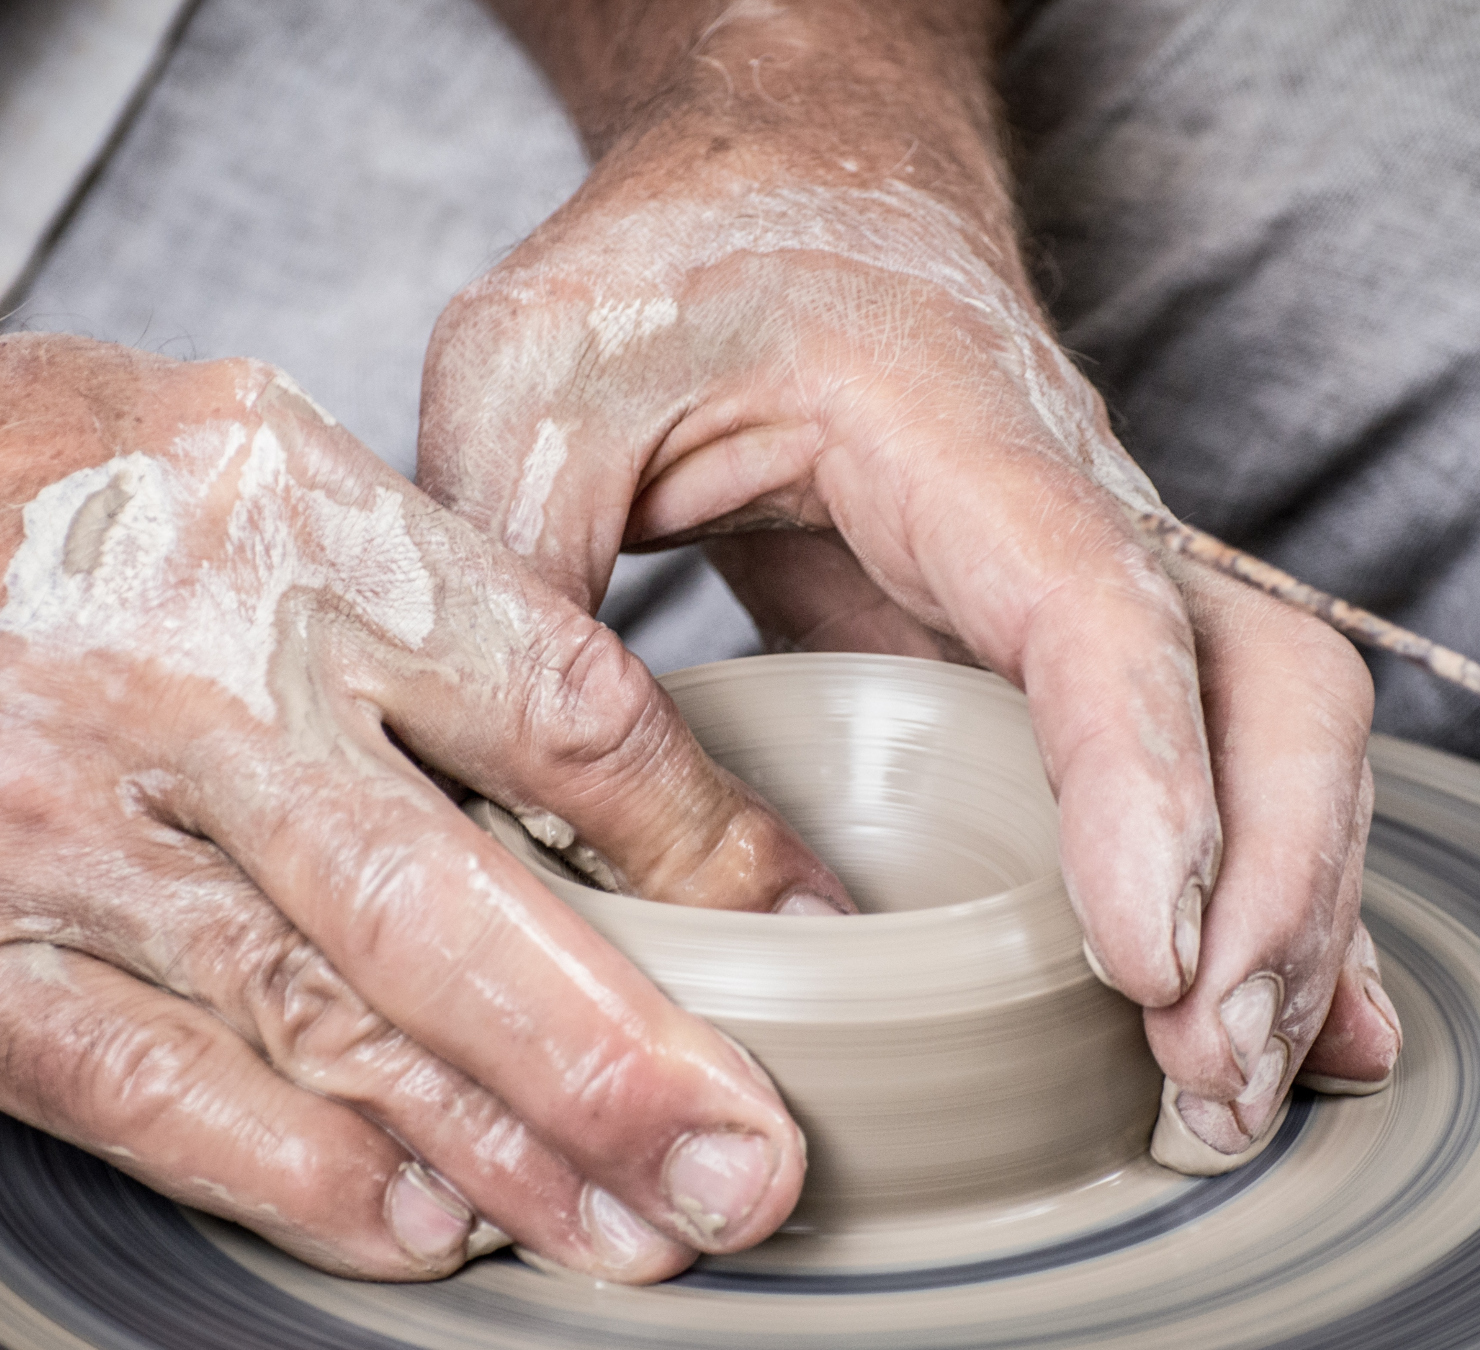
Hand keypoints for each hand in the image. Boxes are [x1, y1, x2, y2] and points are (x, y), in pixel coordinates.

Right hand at [0, 324, 847, 1280]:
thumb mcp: (200, 446)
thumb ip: (378, 581)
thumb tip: (557, 732)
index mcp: (277, 512)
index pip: (555, 697)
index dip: (698, 836)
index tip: (790, 920)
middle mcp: (179, 671)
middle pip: (455, 899)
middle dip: (626, 1053)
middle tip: (754, 1165)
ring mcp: (54, 825)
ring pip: (327, 1022)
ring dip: (499, 1146)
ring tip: (633, 1227)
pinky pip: (156, 1089)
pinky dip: (301, 1172)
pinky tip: (423, 1224)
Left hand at [423, 0, 1399, 1164]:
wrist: (771, 185)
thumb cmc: (662, 263)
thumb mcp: (534, 380)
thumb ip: (517, 566)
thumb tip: (509, 806)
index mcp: (949, 430)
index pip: (1095, 610)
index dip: (1143, 788)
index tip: (1145, 958)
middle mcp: (1059, 505)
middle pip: (1260, 686)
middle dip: (1271, 890)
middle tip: (1205, 1077)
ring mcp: (1068, 574)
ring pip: (1259, 730)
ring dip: (1276, 914)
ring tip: (1224, 1087)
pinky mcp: (1032, 639)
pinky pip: (1179, 752)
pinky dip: (1225, 880)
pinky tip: (1212, 1001)